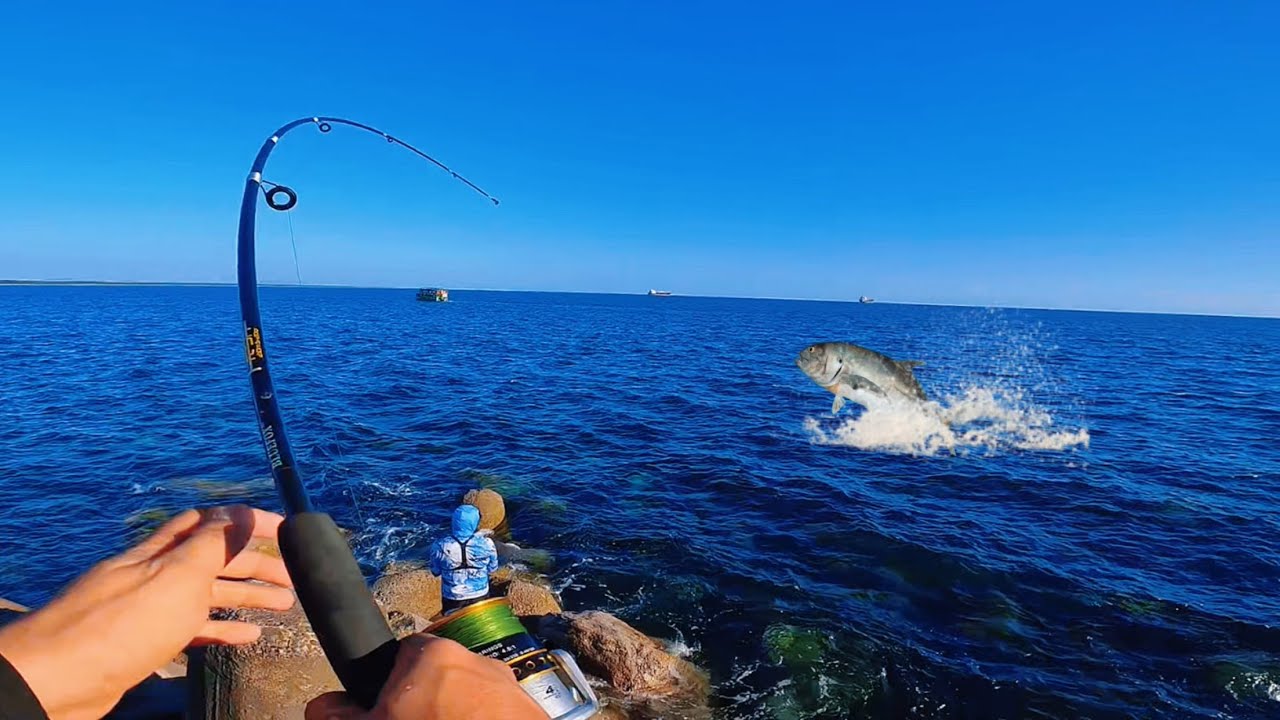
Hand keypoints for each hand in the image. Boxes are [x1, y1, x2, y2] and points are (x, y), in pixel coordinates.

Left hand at [0, 506, 293, 719]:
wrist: (56, 678)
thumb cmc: (121, 625)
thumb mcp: (177, 576)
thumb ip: (213, 543)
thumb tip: (243, 511)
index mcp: (164, 552)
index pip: (213, 522)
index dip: (250, 521)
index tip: (288, 530)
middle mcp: (156, 573)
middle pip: (214, 559)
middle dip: (256, 563)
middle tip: (294, 577)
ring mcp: (149, 608)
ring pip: (207, 594)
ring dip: (246, 596)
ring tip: (283, 605)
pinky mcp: (143, 641)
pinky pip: (192, 628)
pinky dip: (222, 628)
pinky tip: (246, 637)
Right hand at [306, 634, 548, 719]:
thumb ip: (343, 717)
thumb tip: (321, 708)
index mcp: (433, 652)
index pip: (399, 658)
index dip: (387, 689)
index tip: (386, 711)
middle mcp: (474, 659)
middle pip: (436, 681)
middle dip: (422, 705)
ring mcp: (504, 684)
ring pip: (469, 698)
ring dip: (454, 712)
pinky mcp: (526, 708)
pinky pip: (493, 710)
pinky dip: (482, 717)